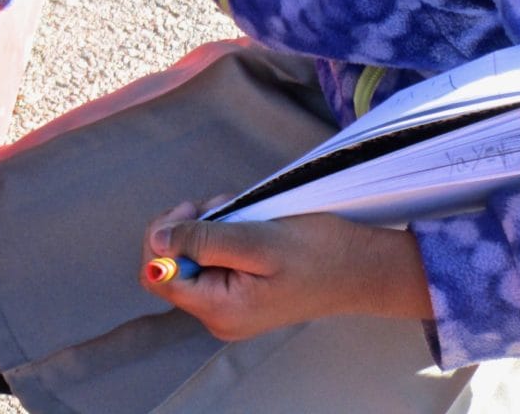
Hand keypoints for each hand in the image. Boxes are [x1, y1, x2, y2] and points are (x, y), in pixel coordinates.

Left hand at [141, 199, 433, 339]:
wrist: (363, 267)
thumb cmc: (318, 253)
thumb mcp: (257, 240)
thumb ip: (203, 241)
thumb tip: (156, 241)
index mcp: (220, 309)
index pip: (157, 276)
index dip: (163, 238)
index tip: (192, 211)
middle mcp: (218, 314)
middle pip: (170, 264)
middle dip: (187, 226)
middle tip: (217, 205)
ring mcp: (230, 304)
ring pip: (192, 255)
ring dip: (207, 224)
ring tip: (238, 210)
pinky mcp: (241, 289)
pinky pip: (213, 257)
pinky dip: (222, 231)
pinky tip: (245, 219)